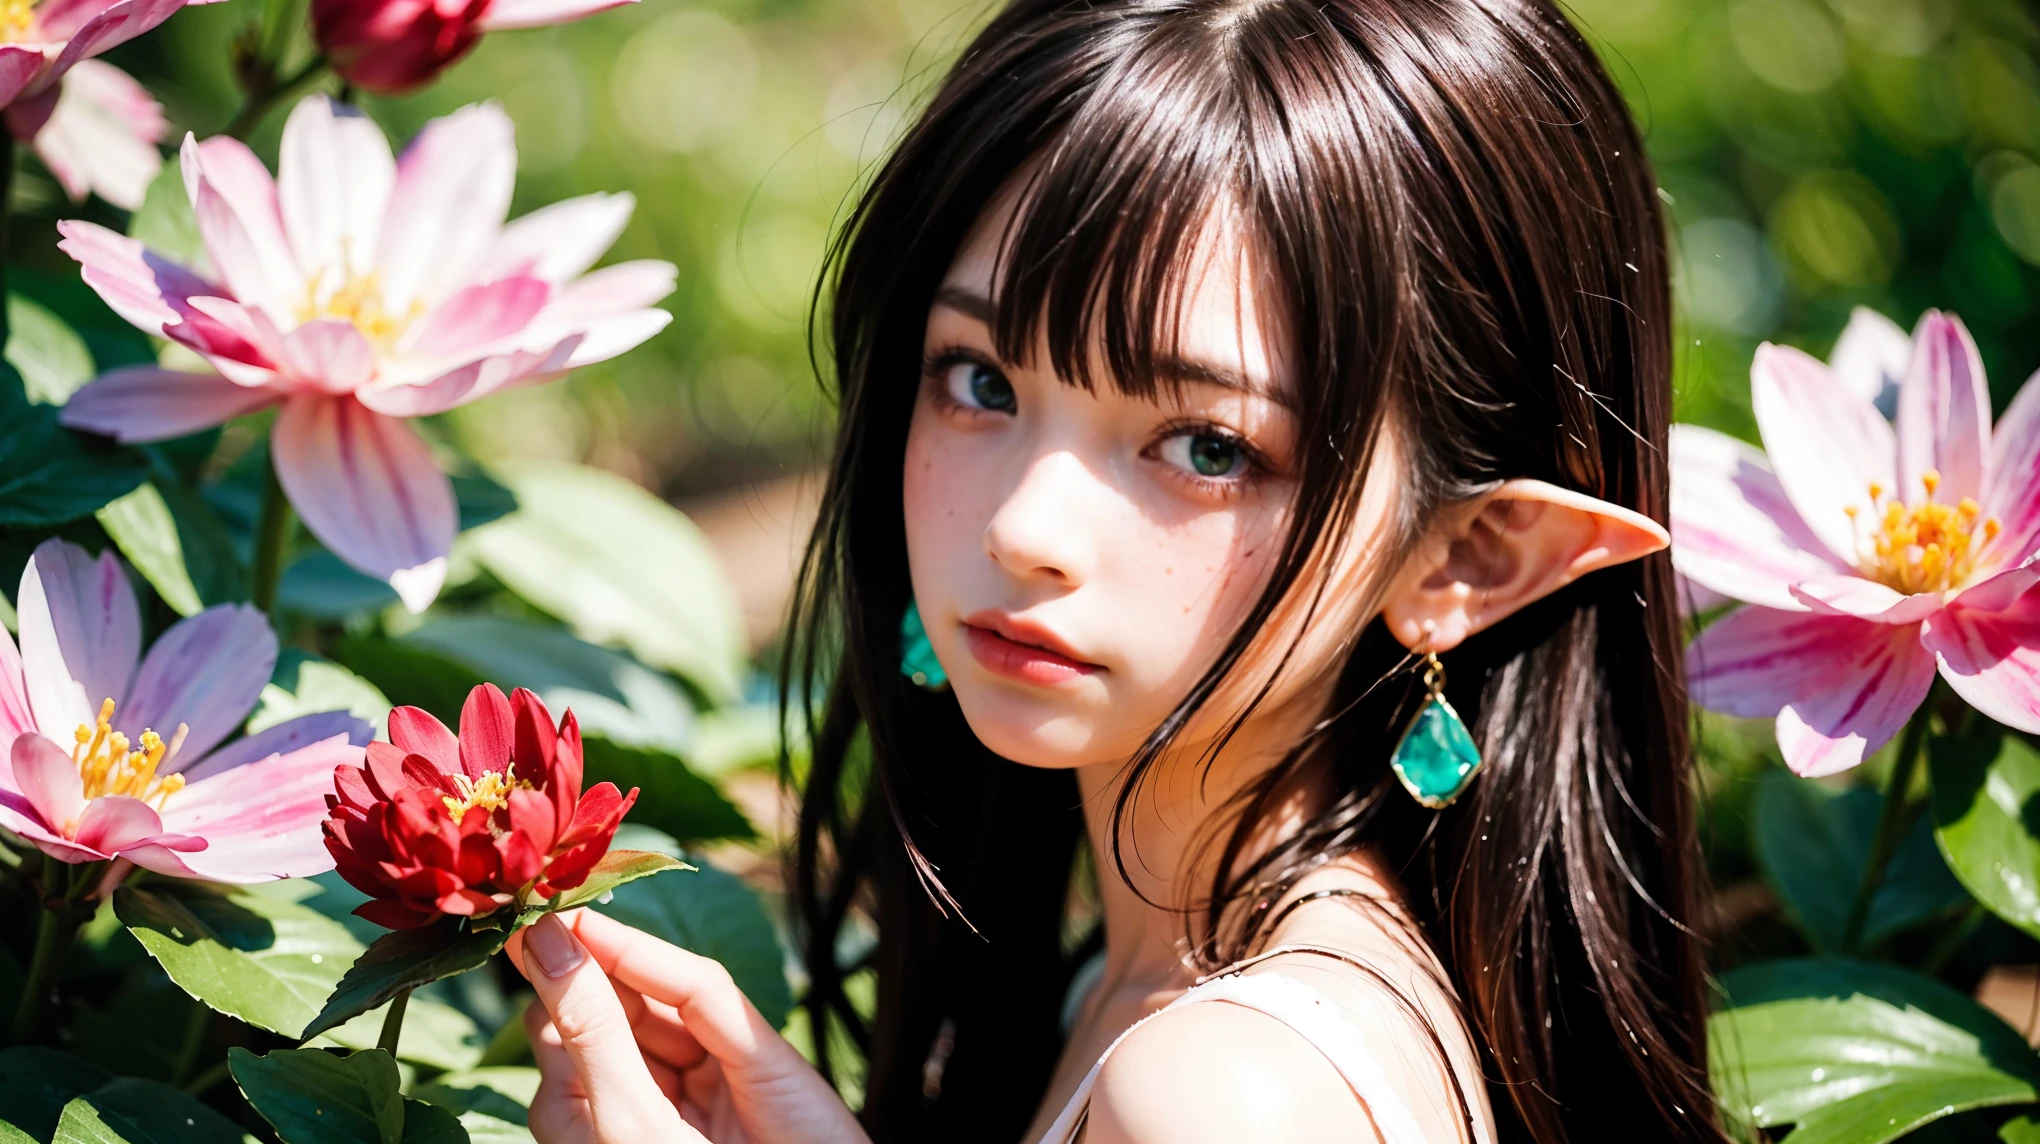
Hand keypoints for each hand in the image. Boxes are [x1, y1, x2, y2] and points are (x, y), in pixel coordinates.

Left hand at [508, 910, 868, 1143]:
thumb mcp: (625, 1113)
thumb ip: (588, 1027)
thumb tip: (543, 941)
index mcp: (598, 1121)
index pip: (558, 1030)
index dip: (541, 975)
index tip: (509, 919)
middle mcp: (645, 1091)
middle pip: (605, 1004)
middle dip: (577, 956)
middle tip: (539, 890)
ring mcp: (699, 1068)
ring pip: (653, 991)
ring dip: (612, 948)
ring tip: (570, 896)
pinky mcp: (750, 1050)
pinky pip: (701, 993)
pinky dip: (656, 960)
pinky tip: (608, 932)